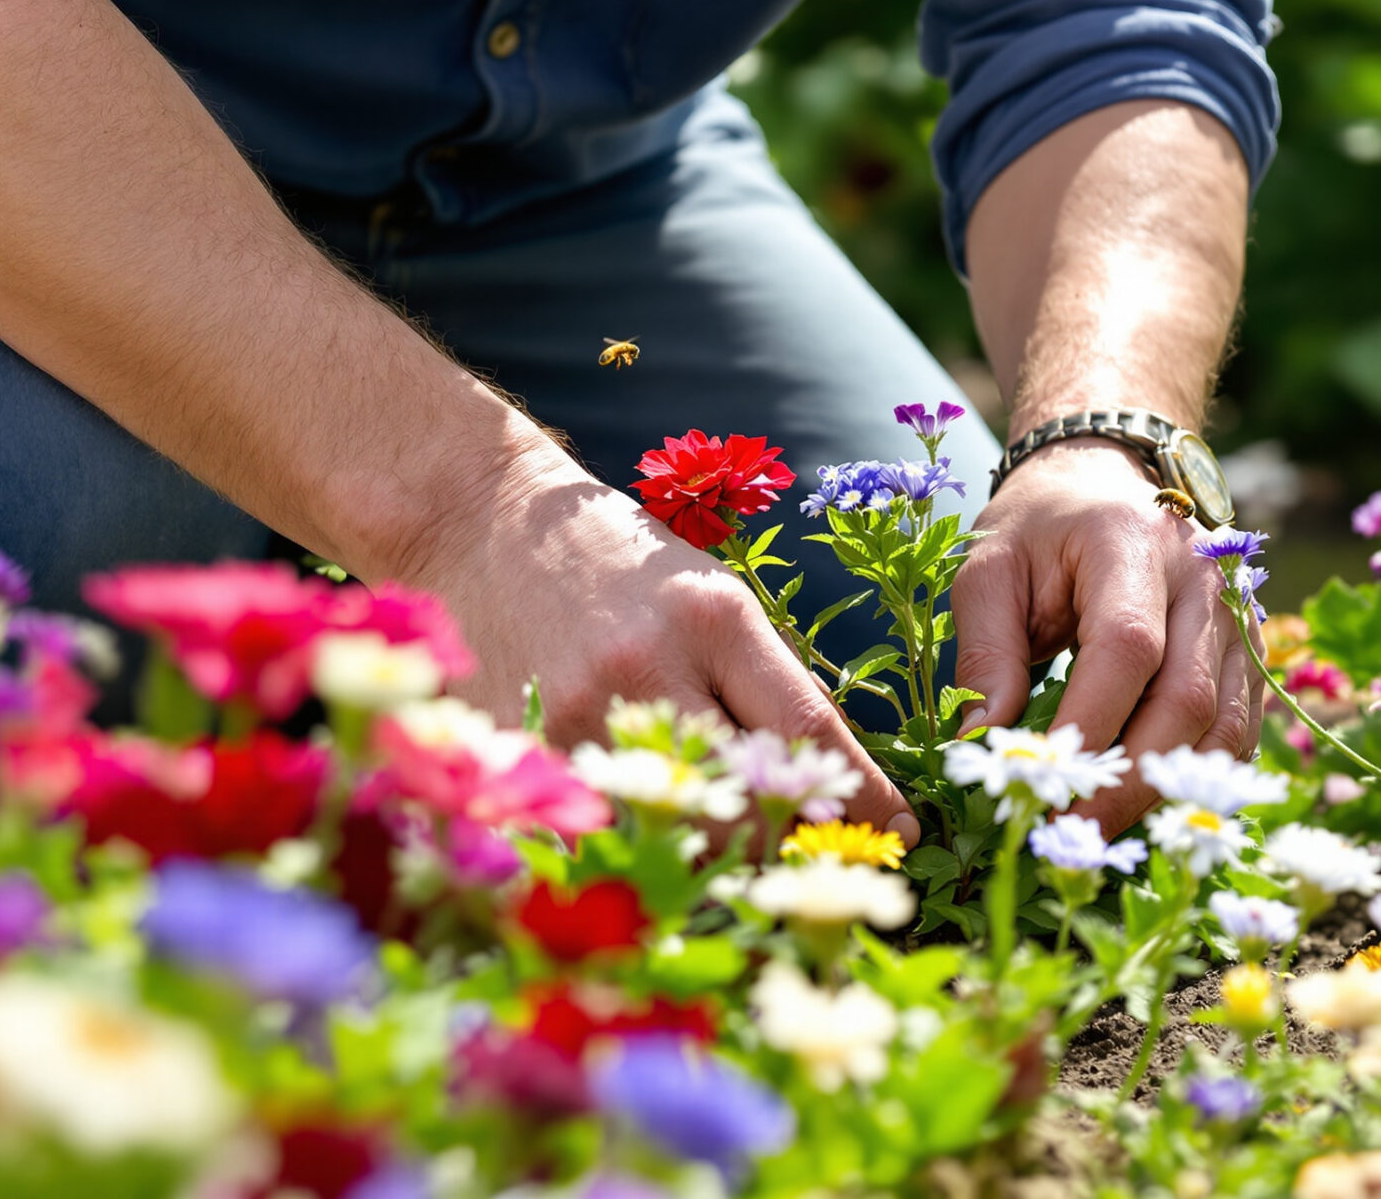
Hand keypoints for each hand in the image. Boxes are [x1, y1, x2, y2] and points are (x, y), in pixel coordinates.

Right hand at [405, 455, 917, 846]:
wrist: (481, 525)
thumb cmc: (619, 562)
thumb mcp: (712, 597)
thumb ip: (764, 679)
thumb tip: (834, 776)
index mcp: (712, 619)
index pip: (807, 730)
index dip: (860, 793)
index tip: (899, 830)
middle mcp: (647, 670)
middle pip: (745, 797)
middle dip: (796, 838)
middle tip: (829, 855)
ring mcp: (580, 716)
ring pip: (679, 826)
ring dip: (728, 852)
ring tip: (757, 852)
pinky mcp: (528, 749)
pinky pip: (611, 823)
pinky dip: (650, 839)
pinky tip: (671, 836)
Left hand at [950, 438, 1260, 833]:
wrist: (1109, 474)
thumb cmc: (1042, 525)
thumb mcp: (990, 567)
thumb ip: (985, 652)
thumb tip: (983, 745)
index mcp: (1132, 544)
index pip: (1127, 648)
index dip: (1092, 726)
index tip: (1046, 788)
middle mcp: (1204, 579)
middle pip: (1187, 698)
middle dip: (1131, 779)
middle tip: (1074, 834)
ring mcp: (1237, 616)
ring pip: (1224, 723)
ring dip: (1169, 788)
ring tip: (1107, 830)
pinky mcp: (1249, 650)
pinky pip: (1239, 728)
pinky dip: (1199, 776)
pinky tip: (1151, 804)